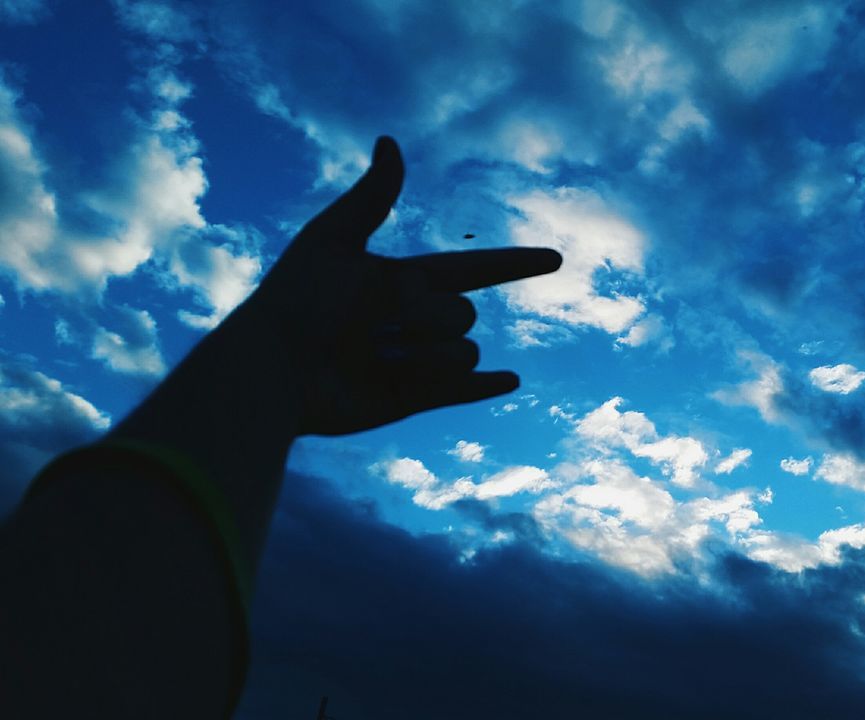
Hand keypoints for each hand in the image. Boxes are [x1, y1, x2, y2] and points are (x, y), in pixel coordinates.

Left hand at [235, 136, 560, 435]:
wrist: (273, 373)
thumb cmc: (295, 302)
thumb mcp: (332, 240)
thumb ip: (372, 197)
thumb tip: (389, 140)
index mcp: (400, 281)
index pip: (472, 269)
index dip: (514, 264)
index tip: (554, 258)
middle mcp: (412, 321)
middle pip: (463, 314)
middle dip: (428, 317)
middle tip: (372, 326)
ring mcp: (414, 361)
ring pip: (462, 354)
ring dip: (427, 356)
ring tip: (375, 361)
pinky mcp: (410, 399)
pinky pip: (461, 390)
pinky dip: (484, 388)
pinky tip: (511, 380)